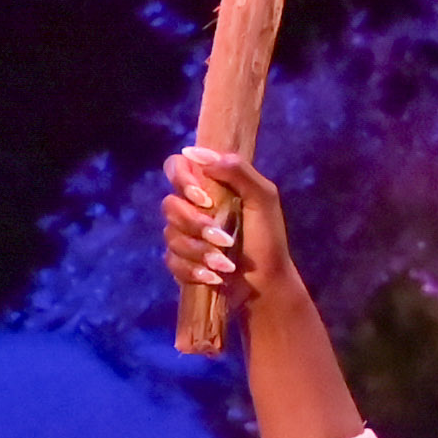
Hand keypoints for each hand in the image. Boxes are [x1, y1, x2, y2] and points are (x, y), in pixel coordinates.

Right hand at [165, 148, 300, 309]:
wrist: (268, 283)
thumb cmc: (268, 238)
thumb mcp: (263, 198)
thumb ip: (237, 170)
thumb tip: (195, 153)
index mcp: (208, 185)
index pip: (175, 167)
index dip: (182, 180)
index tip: (205, 199)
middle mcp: (191, 206)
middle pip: (169, 205)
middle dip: (196, 225)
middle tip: (225, 239)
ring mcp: (184, 234)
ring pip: (170, 235)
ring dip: (200, 251)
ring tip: (226, 264)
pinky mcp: (181, 260)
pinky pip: (171, 260)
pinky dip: (194, 270)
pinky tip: (214, 277)